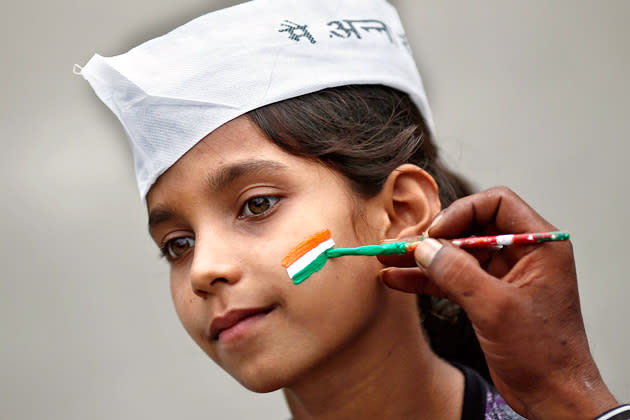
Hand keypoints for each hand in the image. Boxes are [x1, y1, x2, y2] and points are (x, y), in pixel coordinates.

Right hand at [378, 186, 617, 419]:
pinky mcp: (487, 296)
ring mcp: (503, 275)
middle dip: (434, 238)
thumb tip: (424, 247)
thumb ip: (458, 273)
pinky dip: (426, 280)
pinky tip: (398, 279)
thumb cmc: (543, 353)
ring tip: (388, 258)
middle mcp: (522, 254)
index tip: (435, 233)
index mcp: (539, 245)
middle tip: (401, 245)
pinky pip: (452, 279)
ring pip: (456, 254)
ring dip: (423, 258)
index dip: (462, 212)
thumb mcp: (496, 308)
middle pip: (470, 227)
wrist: (552, 396)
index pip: (497, 203)